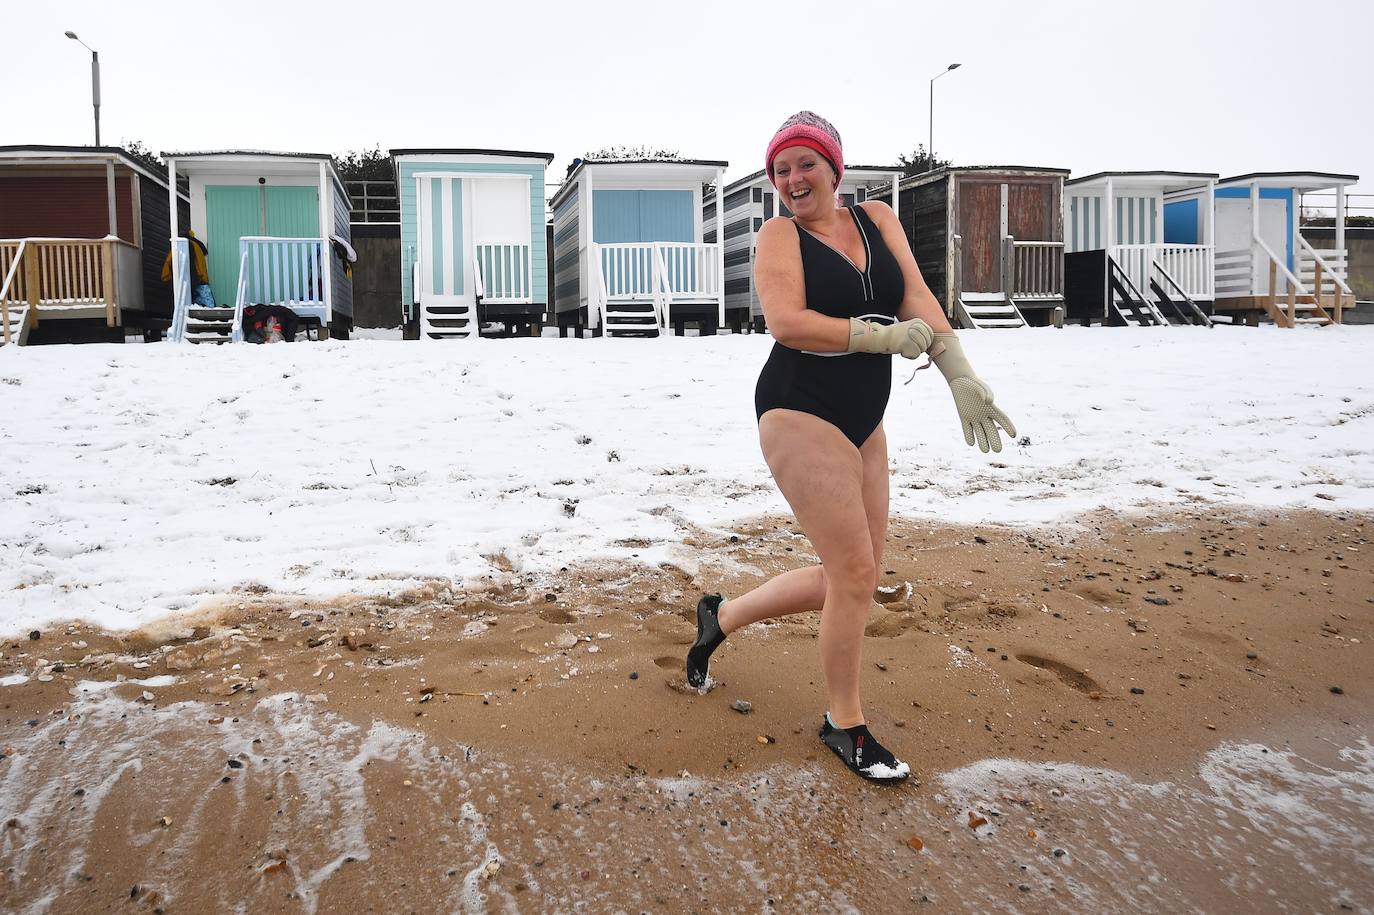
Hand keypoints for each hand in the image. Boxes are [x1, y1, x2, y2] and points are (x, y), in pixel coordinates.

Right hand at [847, 317, 934, 358]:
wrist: (880, 336)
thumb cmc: (893, 334)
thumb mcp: (909, 328)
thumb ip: (920, 332)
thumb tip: (930, 343)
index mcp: (919, 322)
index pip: (930, 335)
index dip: (925, 341)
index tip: (916, 343)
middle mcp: (918, 327)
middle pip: (927, 344)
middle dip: (918, 348)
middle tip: (907, 345)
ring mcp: (913, 336)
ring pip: (921, 350)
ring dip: (912, 352)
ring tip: (903, 346)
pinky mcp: (909, 344)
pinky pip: (915, 355)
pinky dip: (908, 355)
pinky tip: (901, 350)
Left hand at [929, 334, 1016, 452]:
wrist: (961, 381)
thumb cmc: (974, 383)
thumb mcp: (982, 387)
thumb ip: (987, 393)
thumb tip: (989, 402)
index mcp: (991, 408)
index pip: (1002, 419)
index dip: (1008, 427)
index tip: (1014, 435)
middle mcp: (984, 415)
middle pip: (991, 430)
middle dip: (995, 440)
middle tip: (998, 451)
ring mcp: (974, 417)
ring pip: (979, 432)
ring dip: (982, 441)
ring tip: (986, 451)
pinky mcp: (964, 417)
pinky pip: (967, 428)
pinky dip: (969, 435)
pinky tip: (971, 443)